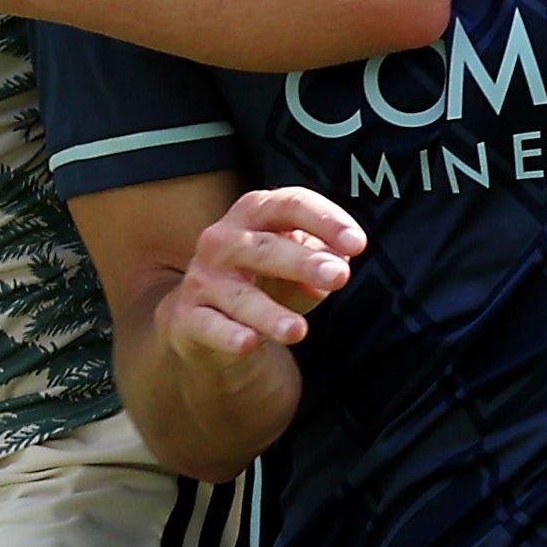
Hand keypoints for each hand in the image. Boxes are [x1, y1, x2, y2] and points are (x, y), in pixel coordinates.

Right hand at [159, 188, 361, 360]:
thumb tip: (338, 266)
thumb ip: (320, 261)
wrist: (206, 320)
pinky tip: (248, 342)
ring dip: (270, 313)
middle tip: (340, 276)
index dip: (325, 220)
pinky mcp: (188, 316)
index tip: (358, 244)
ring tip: (299, 330)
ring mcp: (202, 278)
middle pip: (265, 247)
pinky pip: (210, 326)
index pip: (290, 205)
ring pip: (240, 296)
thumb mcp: (297, 266)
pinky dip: (228, 335)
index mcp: (254, 213)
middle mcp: (223, 239)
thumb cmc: (264, 280)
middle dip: (303, 262)